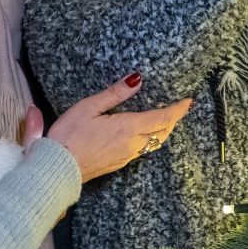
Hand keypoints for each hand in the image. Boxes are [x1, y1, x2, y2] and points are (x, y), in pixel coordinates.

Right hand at [40, 74, 192, 182]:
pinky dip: (150, 139)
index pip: (162, 118)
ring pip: (153, 143)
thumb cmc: (69, 135)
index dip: (178, 110)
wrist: (58, 168)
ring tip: (165, 118)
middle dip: (173, 120)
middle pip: (162, 132)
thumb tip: (137, 79)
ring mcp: (126, 156)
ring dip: (162, 130)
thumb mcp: (89, 107)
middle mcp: (132, 144)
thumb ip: (115, 94)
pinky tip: (144, 133)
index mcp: (128, 128)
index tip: (189, 101)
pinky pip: (142, 150)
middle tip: (180, 108)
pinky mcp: (118, 163)